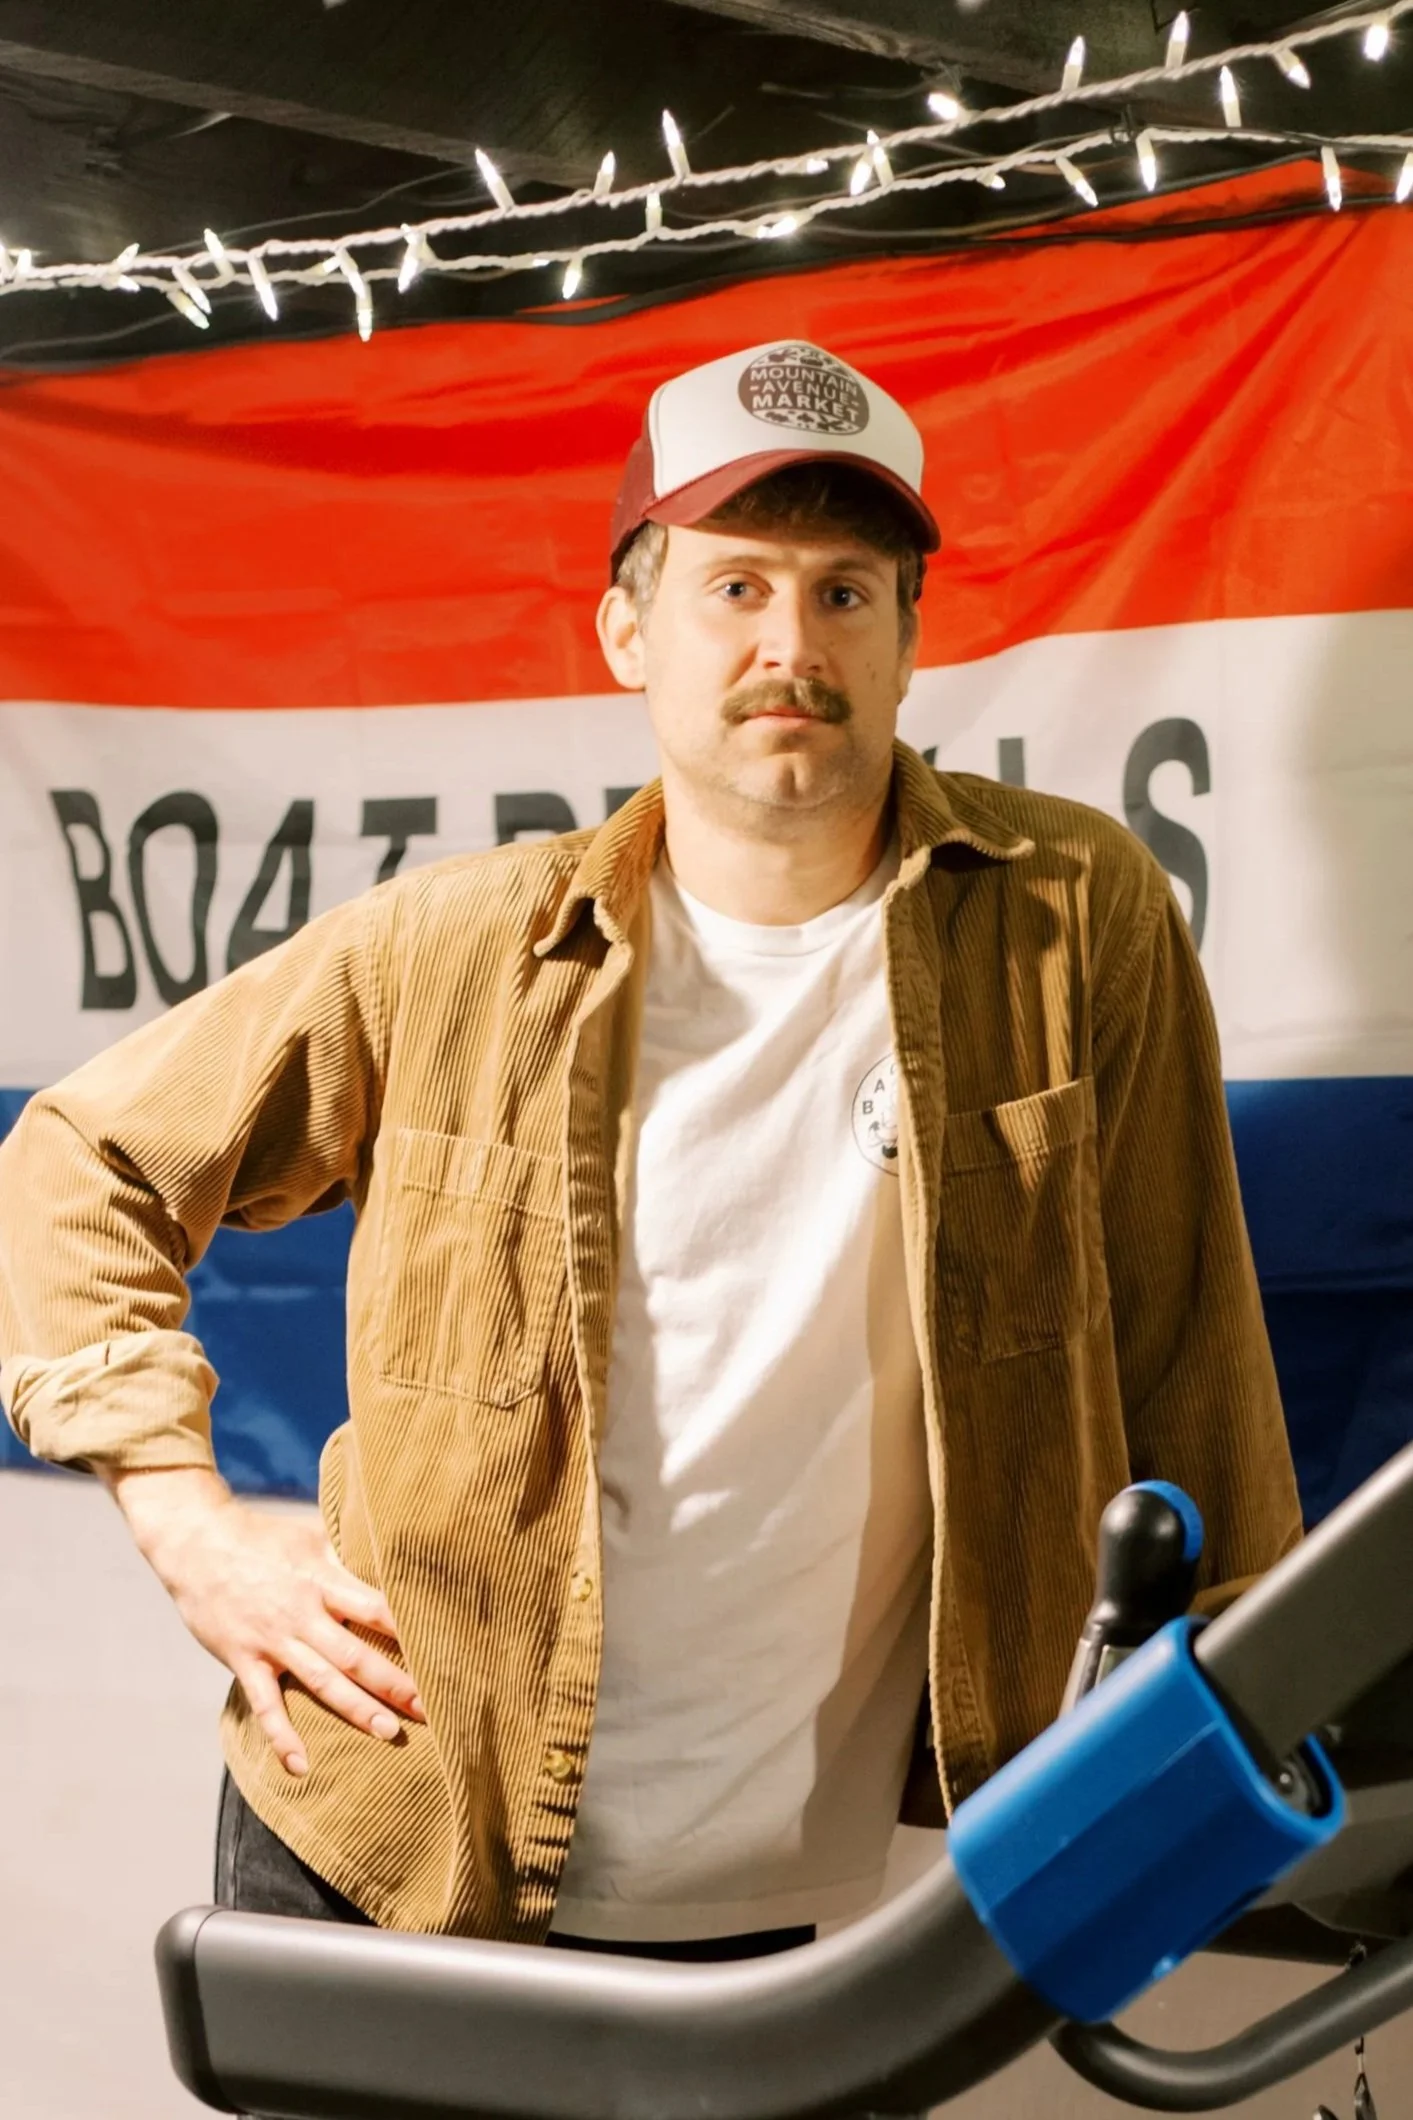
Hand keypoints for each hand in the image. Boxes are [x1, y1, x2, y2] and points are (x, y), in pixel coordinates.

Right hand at [107, 1466, 424, 1775]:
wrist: (196, 1541)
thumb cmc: (260, 1537)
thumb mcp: (310, 1537)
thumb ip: (346, 1559)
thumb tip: (391, 1564)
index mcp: (324, 1579)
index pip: (378, 1609)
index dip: (411, 1633)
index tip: (443, 1655)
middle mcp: (303, 1613)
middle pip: (358, 1654)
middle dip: (397, 1683)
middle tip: (433, 1709)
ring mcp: (273, 1640)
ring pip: (322, 1681)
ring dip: (358, 1709)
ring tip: (391, 1733)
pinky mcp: (243, 1660)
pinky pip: (266, 1705)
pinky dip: (283, 1738)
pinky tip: (302, 1767)